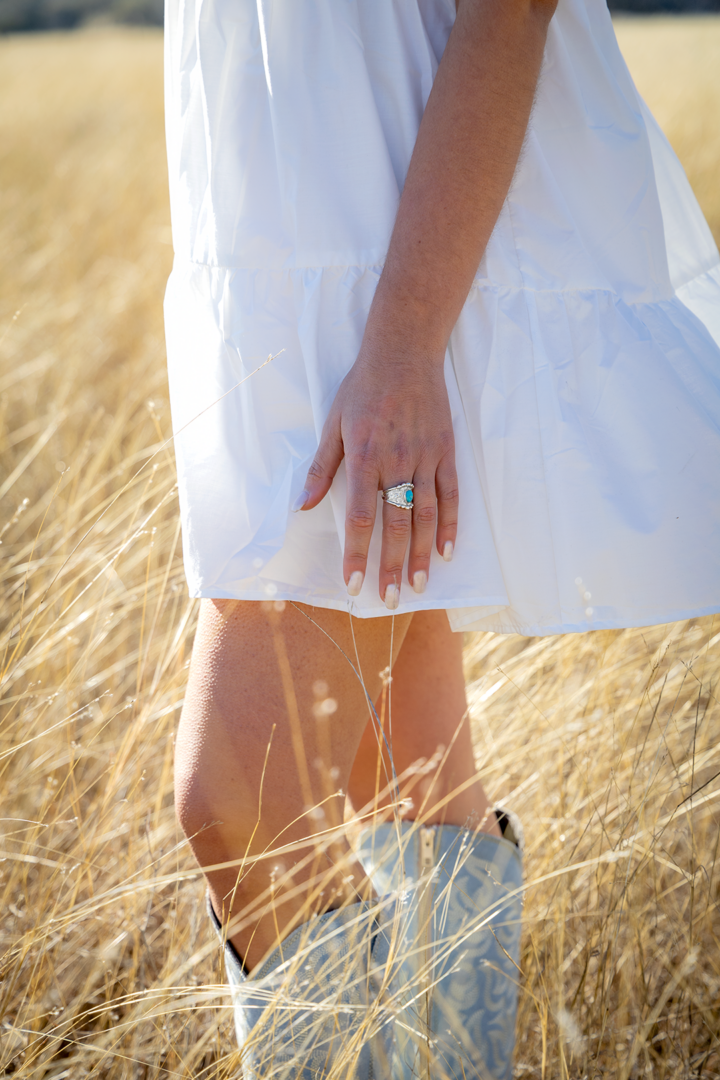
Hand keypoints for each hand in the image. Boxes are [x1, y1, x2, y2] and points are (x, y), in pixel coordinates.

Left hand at [294, 338, 457, 607]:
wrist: (404, 351)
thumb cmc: (363, 388)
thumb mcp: (333, 424)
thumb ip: (321, 469)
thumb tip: (303, 506)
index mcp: (364, 456)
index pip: (359, 516)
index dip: (357, 553)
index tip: (353, 583)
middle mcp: (396, 461)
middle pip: (394, 524)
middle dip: (390, 566)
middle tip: (388, 600)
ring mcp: (425, 457)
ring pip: (425, 516)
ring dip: (420, 554)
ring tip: (417, 585)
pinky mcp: (445, 452)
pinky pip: (451, 495)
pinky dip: (450, 525)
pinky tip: (446, 551)